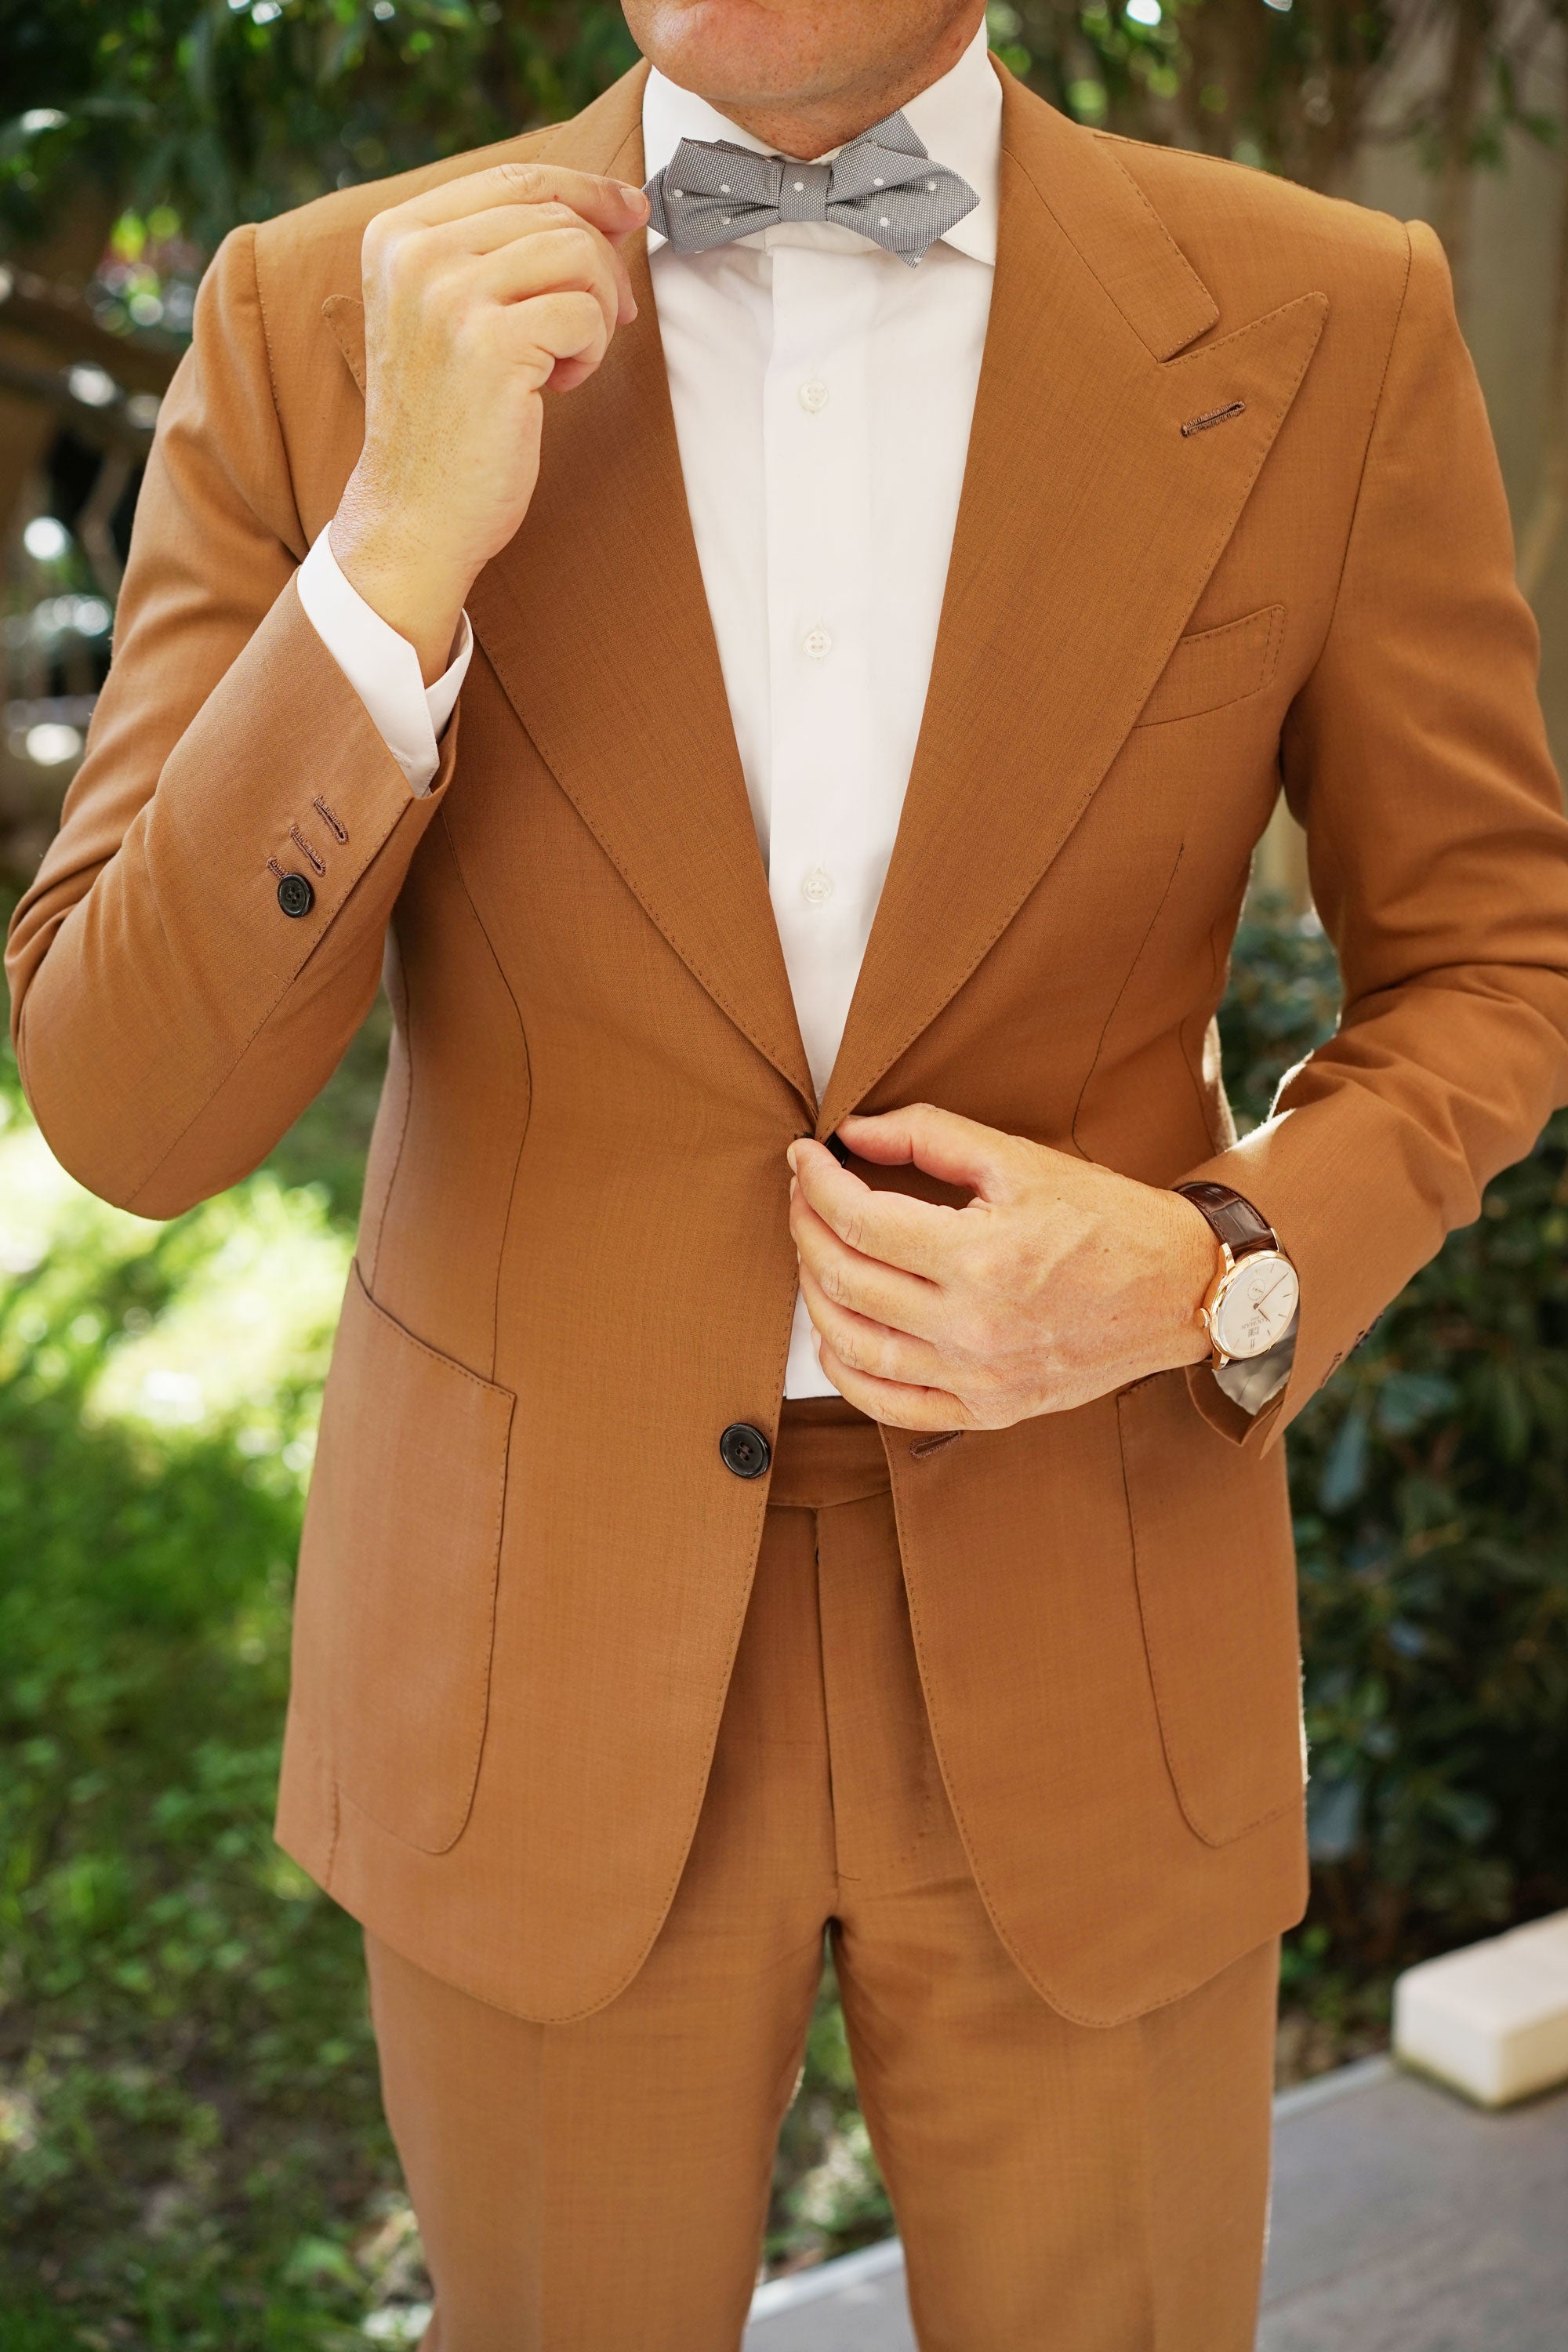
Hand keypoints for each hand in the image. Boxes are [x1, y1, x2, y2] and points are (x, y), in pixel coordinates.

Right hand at [330, 163, 649, 679]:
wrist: (414, 514)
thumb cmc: (446, 422)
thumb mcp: (449, 314)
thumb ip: (498, 253)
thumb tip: (606, 208)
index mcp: (397, 233)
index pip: (515, 176)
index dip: (587, 188)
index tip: (630, 210)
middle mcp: (414, 252)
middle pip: (553, 211)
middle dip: (602, 263)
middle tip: (608, 320)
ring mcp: (448, 294)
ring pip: (577, 253)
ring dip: (594, 313)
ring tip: (562, 362)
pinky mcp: (489, 343)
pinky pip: (584, 312)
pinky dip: (589, 352)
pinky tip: (554, 388)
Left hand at [786, 1105, 1216, 1430]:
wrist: (1179, 1289)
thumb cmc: (1105, 1219)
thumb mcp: (1020, 1160)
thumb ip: (929, 1136)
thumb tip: (851, 1133)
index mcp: (982, 1257)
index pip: (860, 1220)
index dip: (816, 1183)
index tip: (804, 1157)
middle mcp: (974, 1327)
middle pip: (846, 1279)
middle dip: (807, 1227)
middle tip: (804, 1195)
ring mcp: (979, 1378)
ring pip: (854, 1346)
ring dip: (815, 1295)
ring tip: (815, 1253)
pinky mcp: (989, 1410)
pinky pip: (891, 1405)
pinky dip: (847, 1372)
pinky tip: (835, 1336)